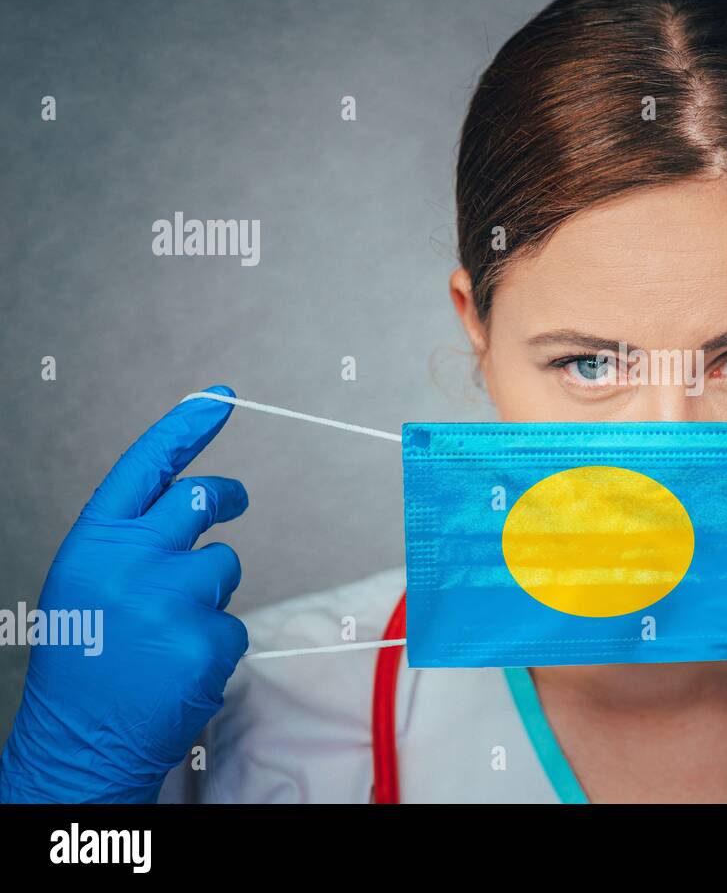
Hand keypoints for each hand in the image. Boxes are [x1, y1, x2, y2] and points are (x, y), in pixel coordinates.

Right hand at [0, 386, 248, 802]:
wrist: (77, 742)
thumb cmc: (85, 659)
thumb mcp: (89, 583)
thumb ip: (133, 540)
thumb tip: (197, 499)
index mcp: (94, 542)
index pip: (148, 466)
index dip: (186, 427)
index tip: (220, 397)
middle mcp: (130, 560)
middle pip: (202, 499)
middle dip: (226, 497)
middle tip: (235, 500)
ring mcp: (171, 598)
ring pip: (225, 565)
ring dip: (210, 593)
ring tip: (165, 634)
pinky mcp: (206, 637)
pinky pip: (234, 623)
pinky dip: (214, 644)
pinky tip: (177, 669)